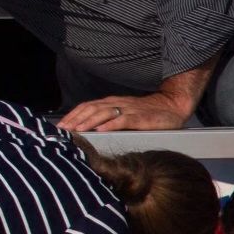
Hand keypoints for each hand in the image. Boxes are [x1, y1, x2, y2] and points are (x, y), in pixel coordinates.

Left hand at [59, 92, 192, 132]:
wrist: (172, 106)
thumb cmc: (146, 113)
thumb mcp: (123, 113)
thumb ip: (108, 118)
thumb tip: (87, 130)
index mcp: (111, 103)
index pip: (86, 107)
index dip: (72, 115)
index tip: (60, 126)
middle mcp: (117, 104)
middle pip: (91, 109)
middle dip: (75, 119)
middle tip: (62, 130)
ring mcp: (129, 110)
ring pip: (104, 113)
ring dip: (88, 121)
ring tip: (77, 130)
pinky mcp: (141, 117)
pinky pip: (123, 120)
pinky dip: (110, 124)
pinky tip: (101, 130)